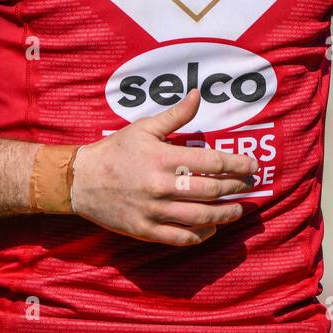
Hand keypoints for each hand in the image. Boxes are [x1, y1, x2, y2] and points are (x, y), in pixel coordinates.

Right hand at [70, 89, 258, 246]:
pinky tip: (211, 229)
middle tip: (249, 185)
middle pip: (211, 191)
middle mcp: (161, 186)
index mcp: (163, 158)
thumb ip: (175, 115)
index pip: (211, 162)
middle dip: (236, 188)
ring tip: (238, 210)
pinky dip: (200, 235)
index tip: (252, 165)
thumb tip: (198, 95)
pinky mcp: (145, 230)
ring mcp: (153, 211)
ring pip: (200, 217)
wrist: (80, 180)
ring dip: (225, 215)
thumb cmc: (115, 151)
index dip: (237, 164)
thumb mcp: (144, 127)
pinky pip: (180, 238)